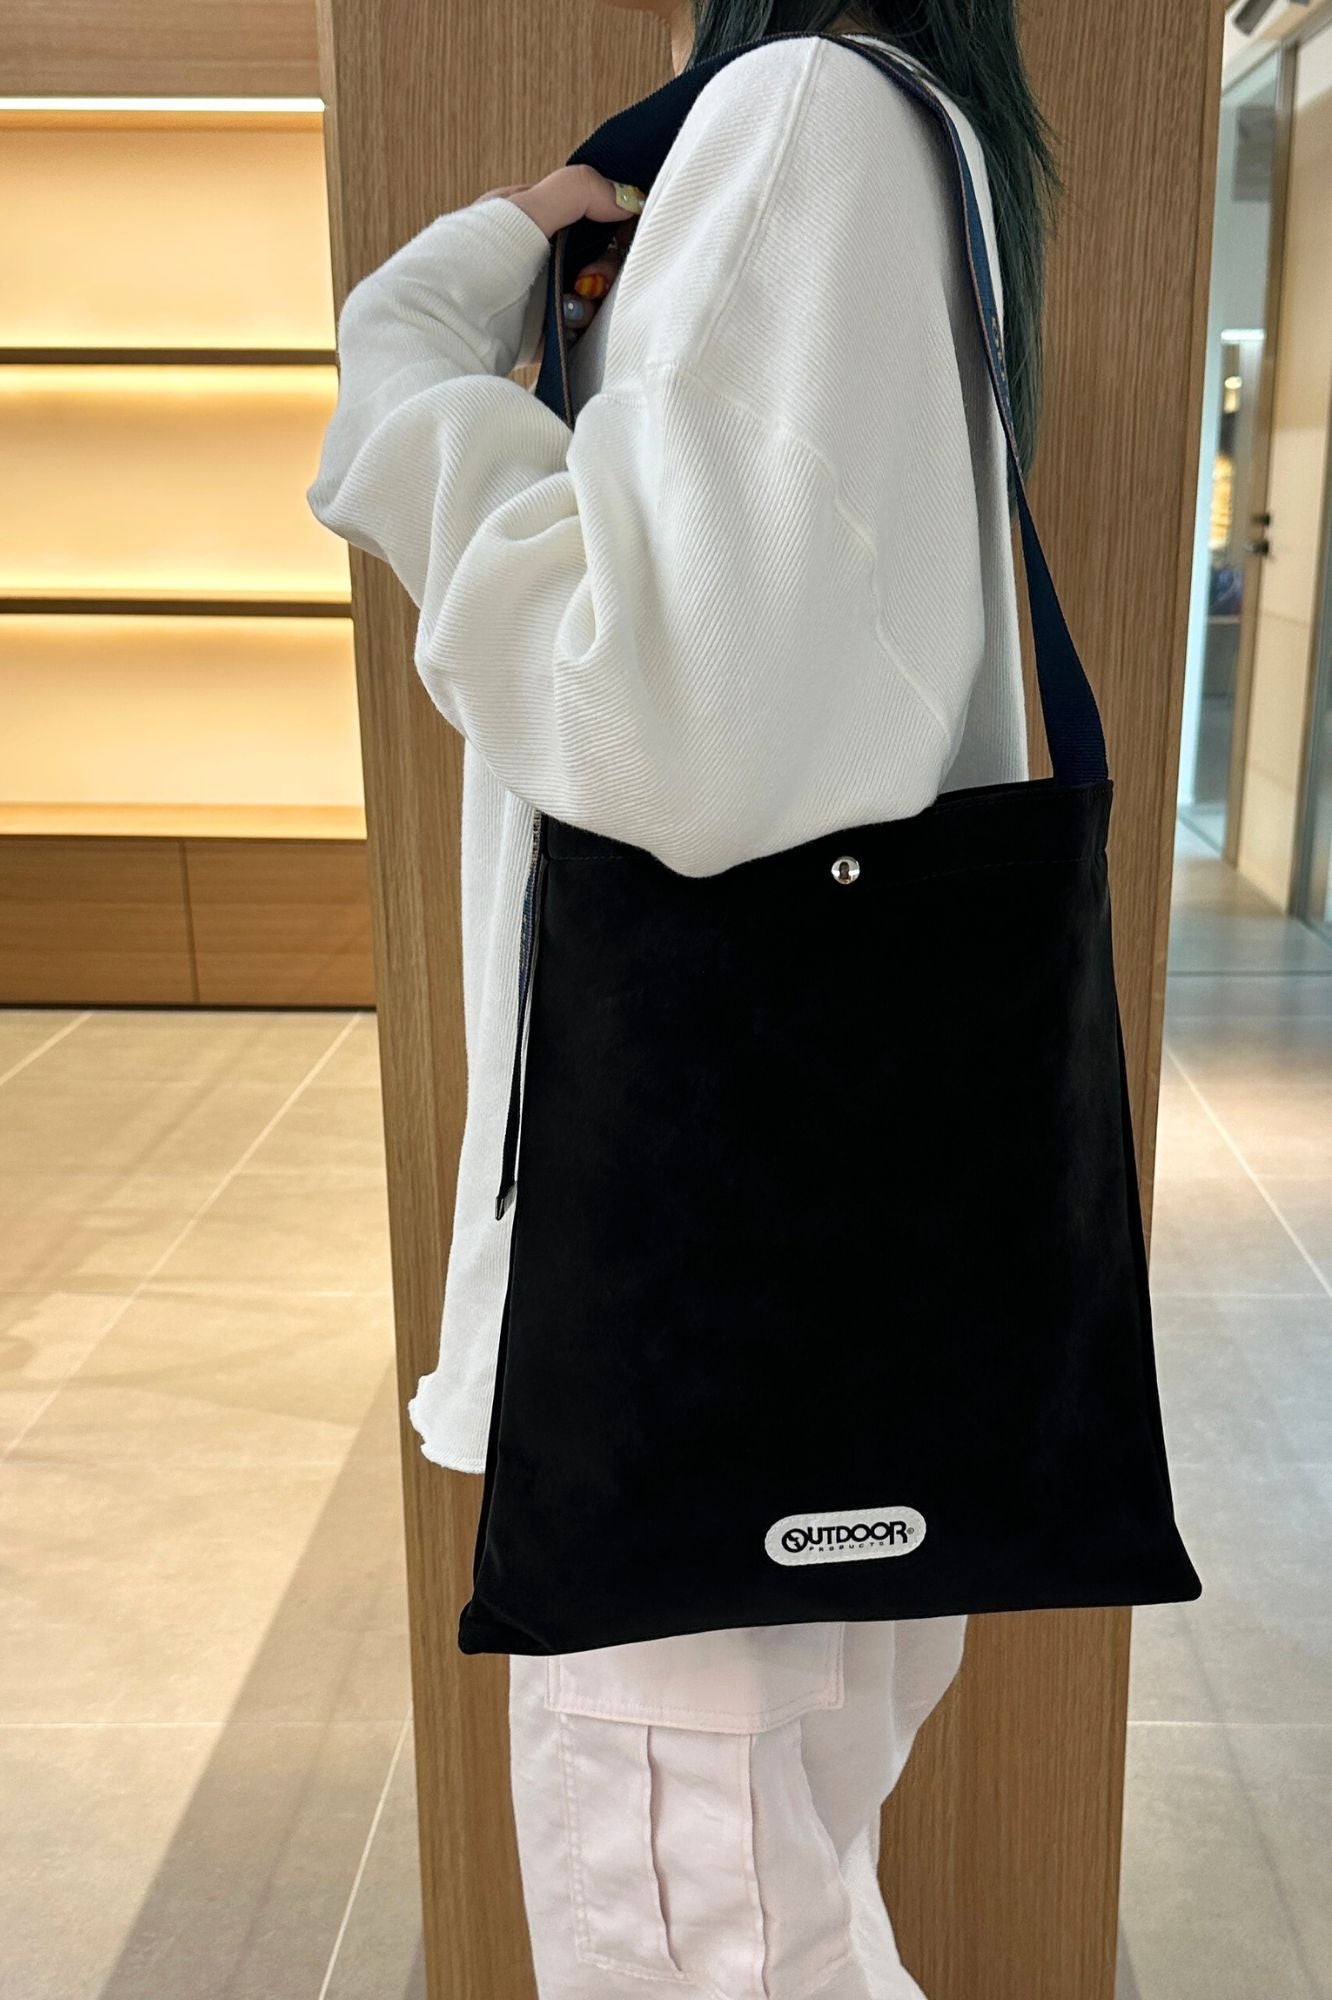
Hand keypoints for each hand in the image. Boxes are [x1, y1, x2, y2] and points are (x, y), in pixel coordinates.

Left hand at [476, 168, 645, 342]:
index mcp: (525, 217)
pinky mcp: (544, 337)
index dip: (609, 219)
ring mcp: (540, 297)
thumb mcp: (524, 208)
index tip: (621, 231)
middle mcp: (534, 256)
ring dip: (598, 297)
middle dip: (605, 265)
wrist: (446, 331)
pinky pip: (584, 328)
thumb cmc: (472, 262)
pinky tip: (573, 325)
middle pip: (596, 254)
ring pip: (594, 292)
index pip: (584, 209)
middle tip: (591, 278)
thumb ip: (577, 190)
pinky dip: (588, 327)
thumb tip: (628, 196)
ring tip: (578, 304)